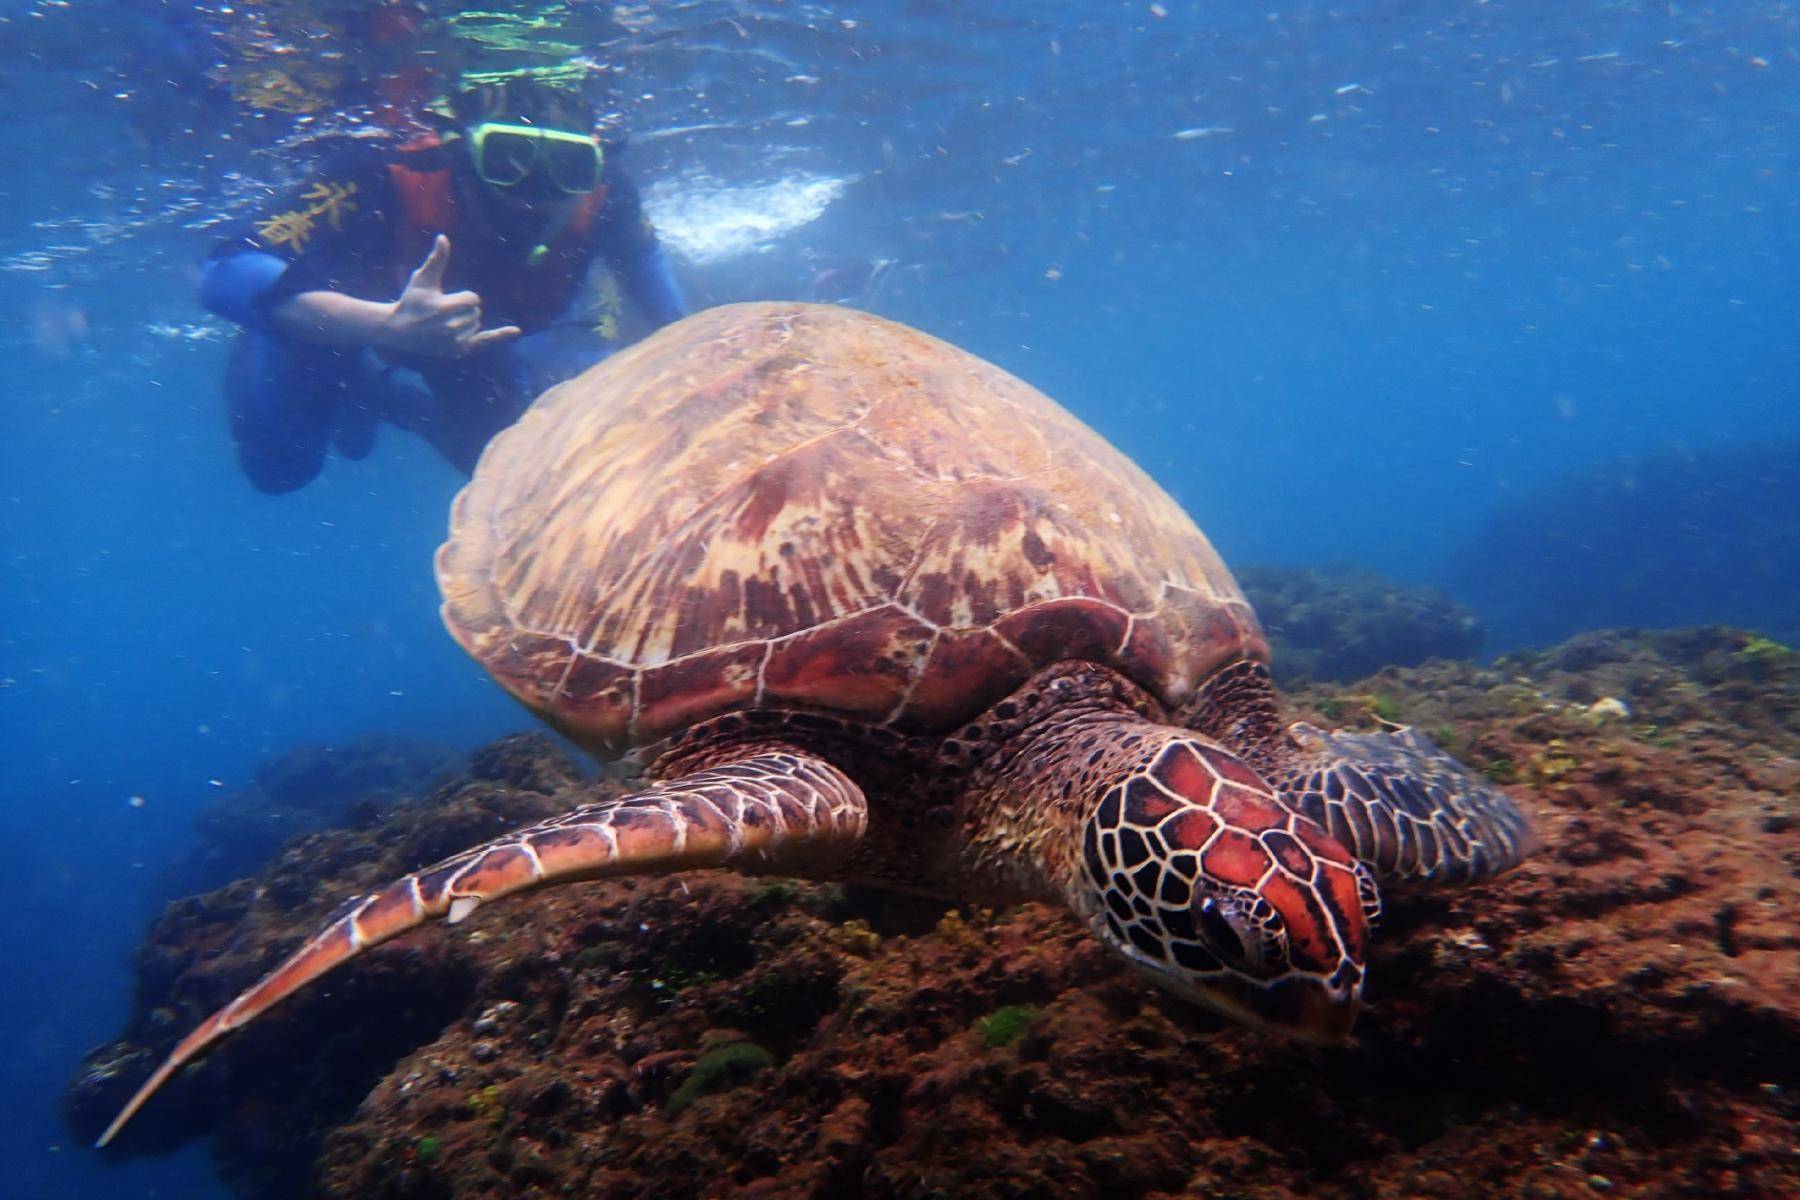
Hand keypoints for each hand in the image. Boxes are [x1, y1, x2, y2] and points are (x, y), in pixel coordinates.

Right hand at [379, 236, 521, 357]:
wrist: (400, 331)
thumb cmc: (412, 301)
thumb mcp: (423, 280)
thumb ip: (437, 260)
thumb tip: (444, 237)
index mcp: (444, 308)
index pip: (473, 299)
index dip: (463, 297)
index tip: (447, 301)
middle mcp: (452, 327)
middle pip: (476, 312)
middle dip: (464, 309)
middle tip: (442, 313)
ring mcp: (456, 341)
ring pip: (477, 324)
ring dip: (467, 321)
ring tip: (444, 324)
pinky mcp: (460, 350)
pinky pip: (486, 341)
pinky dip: (501, 336)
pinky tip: (516, 331)